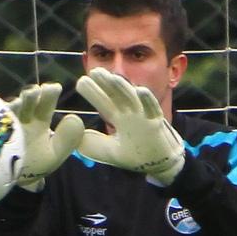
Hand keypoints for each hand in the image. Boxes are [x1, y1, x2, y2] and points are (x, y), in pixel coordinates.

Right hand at [8, 82, 85, 189]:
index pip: (46, 103)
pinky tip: (3, 114)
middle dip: (32, 95)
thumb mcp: (53, 155)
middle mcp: (21, 119)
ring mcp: (4, 125)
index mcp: (38, 121)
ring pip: (10, 109)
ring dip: (16, 104)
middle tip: (37, 91)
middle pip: (27, 102)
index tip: (54, 88)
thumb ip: (67, 140)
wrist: (9, 183)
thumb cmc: (32, 167)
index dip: (50, 94)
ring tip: (21, 101)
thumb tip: (75, 118)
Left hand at [75, 67, 185, 184]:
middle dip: (106, 84)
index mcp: (120, 118)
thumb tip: (76, 139)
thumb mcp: (110, 152)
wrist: (161, 165)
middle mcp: (131, 114)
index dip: (93, 92)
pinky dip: (148, 100)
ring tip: (111, 77)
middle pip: (117, 95)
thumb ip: (93, 145)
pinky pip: (153, 110)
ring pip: (133, 99)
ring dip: (123, 88)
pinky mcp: (157, 124)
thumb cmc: (136, 156)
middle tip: (94, 70)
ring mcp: (144, 117)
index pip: (105, 103)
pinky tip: (141, 90)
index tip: (80, 82)